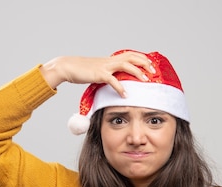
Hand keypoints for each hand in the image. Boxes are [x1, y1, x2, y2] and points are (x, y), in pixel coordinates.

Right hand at [40, 51, 154, 96]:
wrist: (67, 66)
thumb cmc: (82, 70)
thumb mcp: (98, 71)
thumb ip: (108, 74)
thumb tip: (115, 81)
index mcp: (111, 60)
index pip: (130, 55)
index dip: (142, 58)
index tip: (151, 65)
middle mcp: (110, 61)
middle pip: (132, 57)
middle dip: (145, 63)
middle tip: (154, 71)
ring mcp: (105, 66)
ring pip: (126, 65)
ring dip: (137, 72)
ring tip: (146, 80)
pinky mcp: (99, 74)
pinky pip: (112, 80)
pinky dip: (120, 88)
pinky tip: (126, 95)